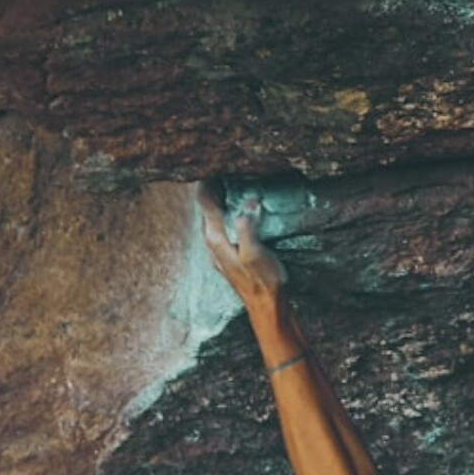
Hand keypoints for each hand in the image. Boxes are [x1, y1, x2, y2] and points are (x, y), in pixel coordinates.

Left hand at [197, 181, 287, 298]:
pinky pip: (223, 229)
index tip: (215, 167)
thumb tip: (248, 203)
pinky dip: (227, 217)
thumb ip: (247, 226)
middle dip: (213, 191)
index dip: (210, 183)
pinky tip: (237, 215)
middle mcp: (213, 244)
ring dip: (220, 203)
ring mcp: (219, 252)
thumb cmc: (262, 281)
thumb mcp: (255, 252)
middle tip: (223, 172)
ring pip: (214, 220)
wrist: (267, 308)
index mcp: (216, 238)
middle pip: (207, 210)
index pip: (206, 203)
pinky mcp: (228, 257)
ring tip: (229, 187)